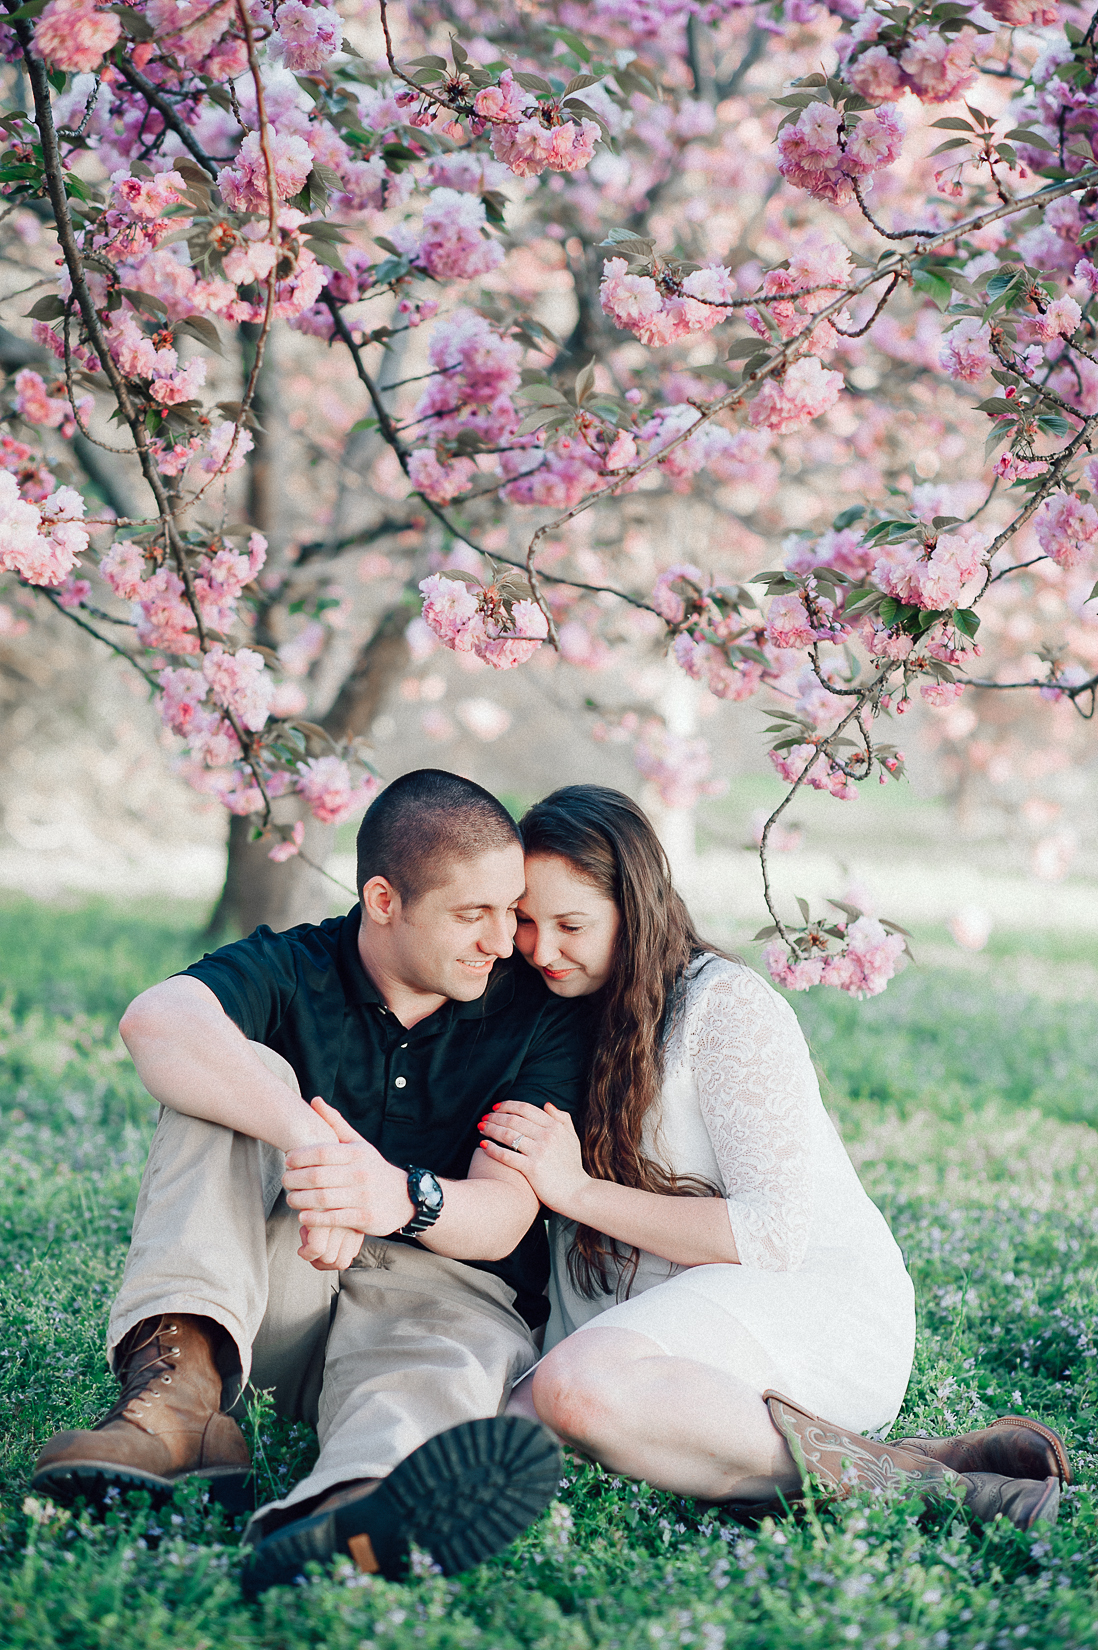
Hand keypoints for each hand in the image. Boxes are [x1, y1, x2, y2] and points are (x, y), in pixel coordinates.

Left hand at [284, 1098, 414, 1266]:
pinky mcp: (365, 1218)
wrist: (405, 1198)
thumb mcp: (359, 1144)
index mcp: (358, 1153)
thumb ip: (336, 1123)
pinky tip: (303, 1217)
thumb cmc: (374, 1169)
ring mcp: (364, 1197)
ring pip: (323, 1199)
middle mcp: (361, 1173)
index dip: (300, 1156)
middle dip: (295, 1180)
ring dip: (300, 1200)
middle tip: (284, 1181)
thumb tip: (315, 1100)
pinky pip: (334, 1219)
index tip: (287, 1160)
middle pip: (318, 1177)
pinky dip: (315, 1219)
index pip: (322, 1152)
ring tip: (290, 1199)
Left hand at [478, 1100, 588, 1215]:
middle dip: (495, 1117)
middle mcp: (547, 1136)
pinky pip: (507, 1155)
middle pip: (514, 1120)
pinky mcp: (532, 1168)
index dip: (508, 1105)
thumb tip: (547, 1104)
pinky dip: (493, 1149)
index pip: (526, 1109)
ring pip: (508, 1135)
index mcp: (555, 1127)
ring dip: (491, 1129)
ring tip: (481, 1128)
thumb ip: (562, 1119)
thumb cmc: (572, 1167)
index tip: (496, 1107)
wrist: (576, 1193)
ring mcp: (539, 1152)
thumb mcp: (572, 1138)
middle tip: (484, 1118)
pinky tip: (483, 1145)